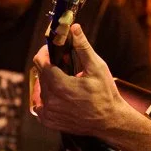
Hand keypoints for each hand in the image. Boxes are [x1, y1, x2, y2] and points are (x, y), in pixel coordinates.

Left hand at [31, 24, 129, 140]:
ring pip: (40, 89)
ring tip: (65, 81)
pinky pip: (40, 105)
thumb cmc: (106, 95)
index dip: (45, 52)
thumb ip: (83, 47)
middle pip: (40, 75)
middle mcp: (51, 100)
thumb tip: (74, 28)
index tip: (52, 50)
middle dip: (50, 67)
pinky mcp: (49, 121)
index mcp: (60, 85)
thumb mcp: (97, 68)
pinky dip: (47, 99)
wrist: (110, 121)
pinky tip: (60, 97)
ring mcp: (49, 112)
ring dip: (49, 82)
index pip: (40, 62)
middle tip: (63, 65)